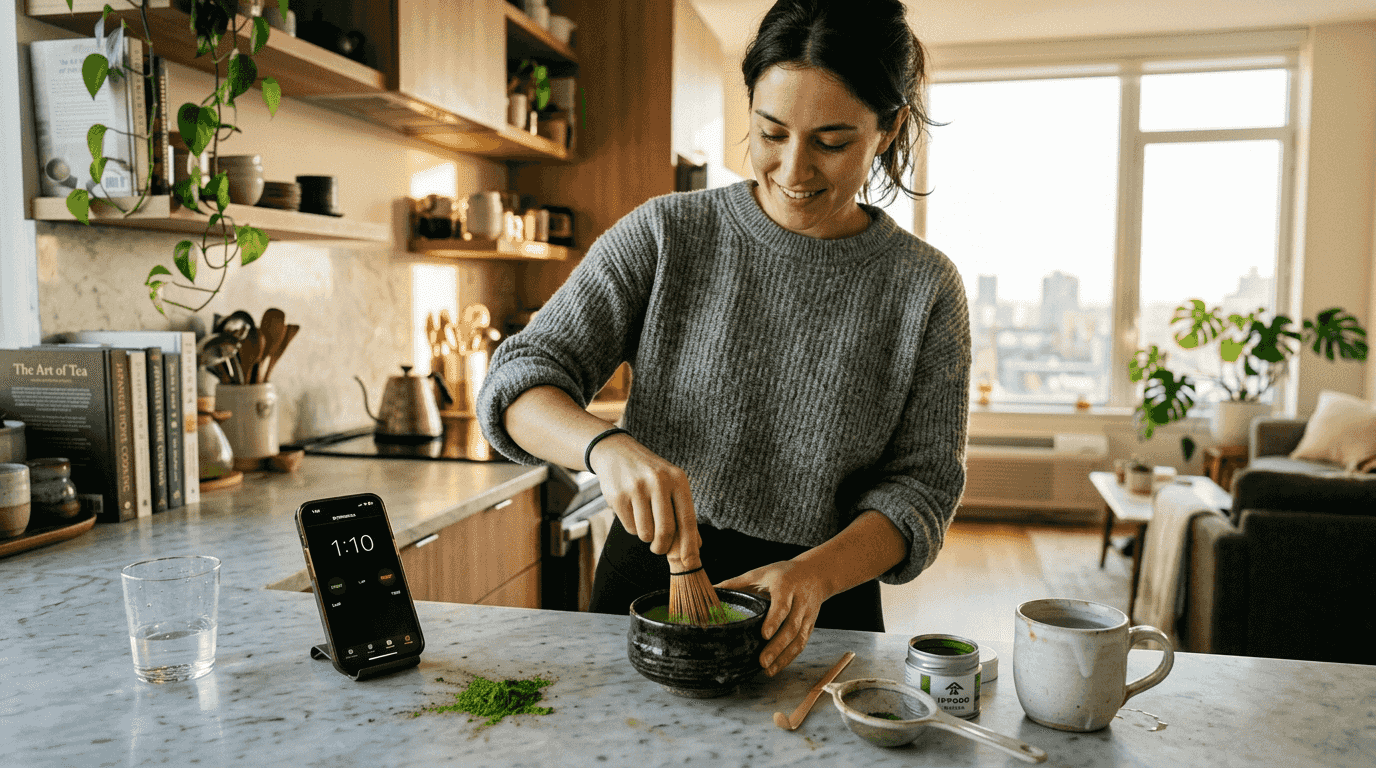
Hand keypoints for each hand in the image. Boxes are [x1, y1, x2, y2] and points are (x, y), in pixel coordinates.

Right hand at [588, 433, 699, 556]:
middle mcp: (659, 481)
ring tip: (644, 521)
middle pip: (666, 531)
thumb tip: (697, 546)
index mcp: (677, 479)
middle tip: (659, 548)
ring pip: (646, 533)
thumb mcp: (671, 484)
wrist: (617, 451)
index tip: (689, 561)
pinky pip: (630, 527)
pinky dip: (632, 527)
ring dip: (646, 536)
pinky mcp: (618, 496)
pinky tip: (631, 511)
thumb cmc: (650, 473)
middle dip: (662, 547)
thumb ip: (683, 513)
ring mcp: (637, 488)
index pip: (687, 519)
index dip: (689, 544)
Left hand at [717, 559, 831, 675]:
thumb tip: (712, 591)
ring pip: (799, 638)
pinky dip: (790, 657)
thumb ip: (737, 582)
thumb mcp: (761, 572)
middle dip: (777, 646)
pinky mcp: (810, 625)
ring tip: (768, 669)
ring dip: (784, 656)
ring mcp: (807, 615)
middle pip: (791, 626)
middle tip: (762, 661)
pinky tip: (776, 667)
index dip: (774, 620)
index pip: (782, 605)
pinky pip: (802, 643)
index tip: (764, 635)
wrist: (816, 573)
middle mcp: (800, 601)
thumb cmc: (783, 573)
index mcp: (786, 585)